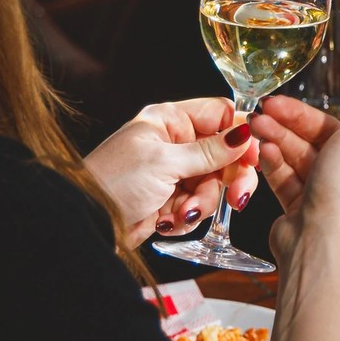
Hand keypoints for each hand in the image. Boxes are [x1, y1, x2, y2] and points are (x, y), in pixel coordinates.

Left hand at [83, 98, 260, 247]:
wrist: (86, 224)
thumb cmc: (113, 183)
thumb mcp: (165, 163)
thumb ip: (210, 151)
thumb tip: (246, 133)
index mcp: (170, 120)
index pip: (221, 116)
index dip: (241, 137)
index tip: (253, 159)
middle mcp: (174, 142)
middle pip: (224, 154)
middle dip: (228, 180)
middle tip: (236, 198)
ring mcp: (173, 171)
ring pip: (214, 184)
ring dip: (201, 203)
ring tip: (179, 213)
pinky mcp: (170, 198)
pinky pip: (198, 205)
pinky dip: (186, 216)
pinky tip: (166, 221)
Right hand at [249, 61, 339, 261]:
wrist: (318, 244)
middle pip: (337, 131)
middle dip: (303, 116)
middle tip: (273, 104)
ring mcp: (337, 189)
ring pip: (308, 151)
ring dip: (281, 136)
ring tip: (257, 124)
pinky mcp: (307, 204)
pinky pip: (291, 174)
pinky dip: (277, 160)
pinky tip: (263, 150)